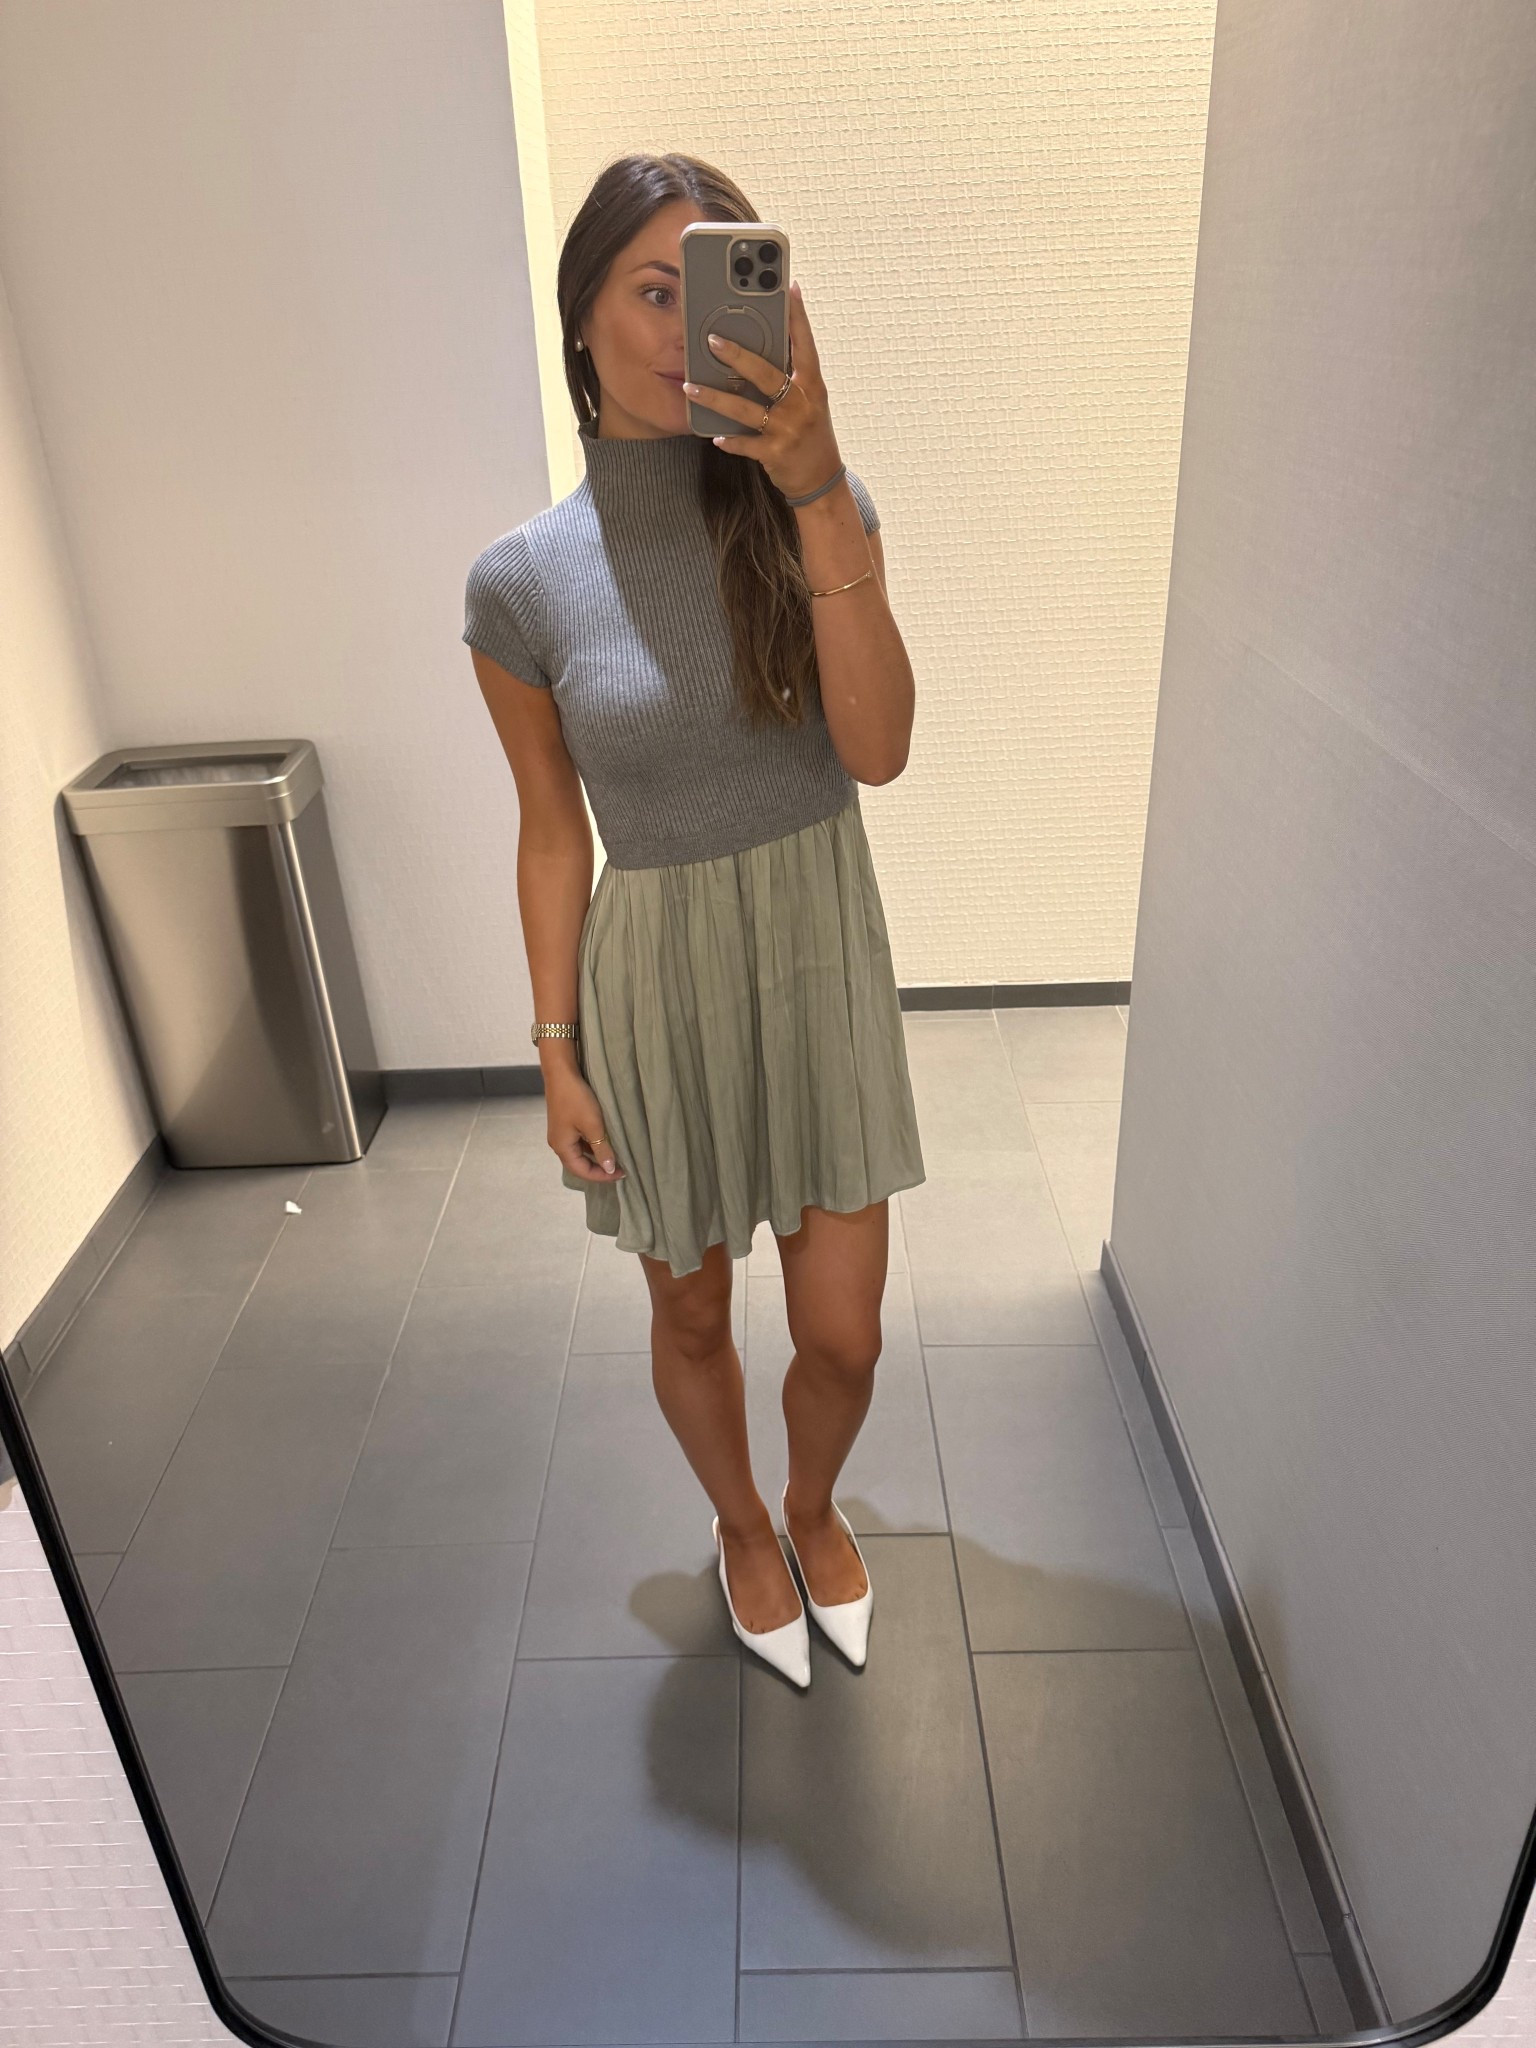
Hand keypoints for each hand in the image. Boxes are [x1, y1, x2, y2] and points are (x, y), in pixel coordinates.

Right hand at [546, 1068, 624, 1181]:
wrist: (561, 1073)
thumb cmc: (576, 1099)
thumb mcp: (593, 1126)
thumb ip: (602, 1149)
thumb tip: (609, 1169)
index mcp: (562, 1148)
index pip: (582, 1172)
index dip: (602, 1176)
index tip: (622, 1173)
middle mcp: (558, 1144)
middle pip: (579, 1165)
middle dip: (599, 1169)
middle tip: (620, 1168)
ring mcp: (560, 1134)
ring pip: (579, 1153)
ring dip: (596, 1157)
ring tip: (615, 1157)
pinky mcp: (564, 1124)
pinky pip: (578, 1142)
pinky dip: (591, 1146)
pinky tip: (604, 1142)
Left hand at [684, 280, 842, 499]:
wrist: (821, 479)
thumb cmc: (810, 433)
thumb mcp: (808, 399)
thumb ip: (790, 374)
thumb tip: (762, 346)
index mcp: (812, 384)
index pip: (805, 344)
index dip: (798, 316)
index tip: (789, 288)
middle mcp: (802, 403)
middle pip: (766, 373)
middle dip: (737, 355)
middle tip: (712, 340)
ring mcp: (788, 429)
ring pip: (746, 409)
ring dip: (715, 398)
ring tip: (690, 386)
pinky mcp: (775, 453)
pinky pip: (745, 443)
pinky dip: (729, 440)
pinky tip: (714, 436)